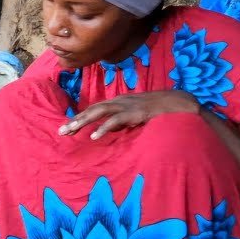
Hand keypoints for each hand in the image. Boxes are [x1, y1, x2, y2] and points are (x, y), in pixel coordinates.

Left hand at [59, 90, 199, 139]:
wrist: (178, 102)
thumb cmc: (157, 110)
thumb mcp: (134, 115)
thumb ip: (120, 122)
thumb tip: (107, 130)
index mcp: (118, 102)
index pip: (94, 109)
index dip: (80, 117)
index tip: (66, 127)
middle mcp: (119, 102)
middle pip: (92, 110)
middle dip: (75, 120)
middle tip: (60, 132)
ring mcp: (126, 106)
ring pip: (99, 113)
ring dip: (83, 122)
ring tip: (70, 131)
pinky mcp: (134, 113)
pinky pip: (116, 121)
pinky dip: (104, 128)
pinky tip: (94, 136)